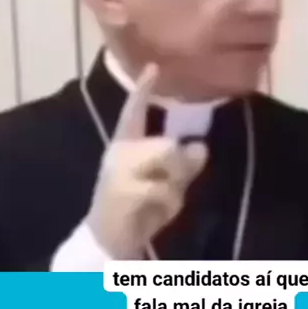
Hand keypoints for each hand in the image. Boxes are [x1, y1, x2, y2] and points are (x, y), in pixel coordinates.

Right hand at [86, 64, 207, 258]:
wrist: (108, 242)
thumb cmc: (138, 210)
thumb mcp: (166, 183)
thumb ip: (183, 164)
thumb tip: (200, 148)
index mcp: (127, 145)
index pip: (134, 111)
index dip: (143, 89)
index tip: (153, 67)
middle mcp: (120, 152)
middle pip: (166, 144)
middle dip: (179, 166)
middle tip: (174, 184)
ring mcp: (119, 170)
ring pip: (166, 159)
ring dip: (174, 185)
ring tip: (160, 202)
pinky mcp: (122, 191)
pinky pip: (162, 188)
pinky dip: (167, 203)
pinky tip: (153, 215)